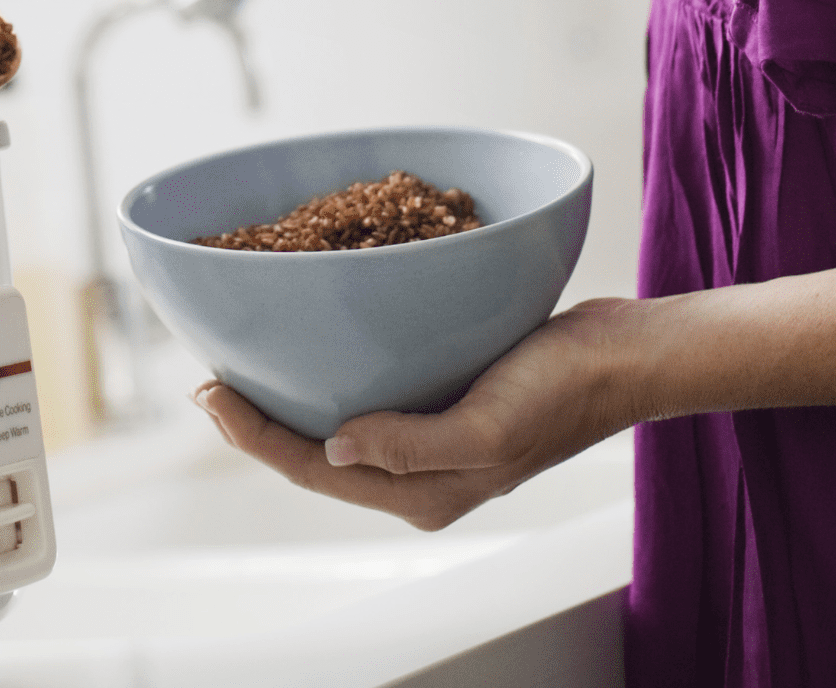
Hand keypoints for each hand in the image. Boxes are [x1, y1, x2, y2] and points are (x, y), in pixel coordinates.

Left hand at [192, 298, 644, 530]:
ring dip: (291, 399)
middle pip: (316, 454)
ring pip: (340, 423)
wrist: (626, 355)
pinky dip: (336, 373)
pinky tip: (318, 344)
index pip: (314, 468)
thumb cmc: (565, 390)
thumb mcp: (487, 429)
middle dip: (258, 422)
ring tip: (245, 365)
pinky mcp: (446, 398)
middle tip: (209, 381)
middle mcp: (420, 473)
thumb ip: (411, 446)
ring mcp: (433, 436)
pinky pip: (375, 392)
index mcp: (422, 491)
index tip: (209, 392)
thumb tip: (336, 446)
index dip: (253, 435)